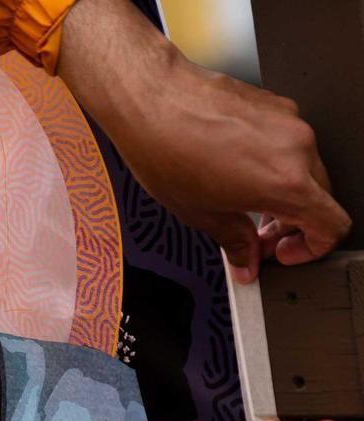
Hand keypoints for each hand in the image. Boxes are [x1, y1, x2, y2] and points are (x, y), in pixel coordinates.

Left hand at [58, 0, 350, 283]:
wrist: (150, 97)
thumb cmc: (165, 149)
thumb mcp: (200, 213)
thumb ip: (235, 243)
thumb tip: (246, 261)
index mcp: (286, 182)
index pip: (332, 226)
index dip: (311, 249)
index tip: (283, 253)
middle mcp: (297, 148)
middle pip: (320, 198)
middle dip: (293, 224)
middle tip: (256, 237)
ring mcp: (288, 121)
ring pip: (305, 169)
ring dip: (283, 193)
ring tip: (242, 203)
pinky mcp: (274, 103)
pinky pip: (287, 143)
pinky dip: (273, 164)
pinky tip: (235, 170)